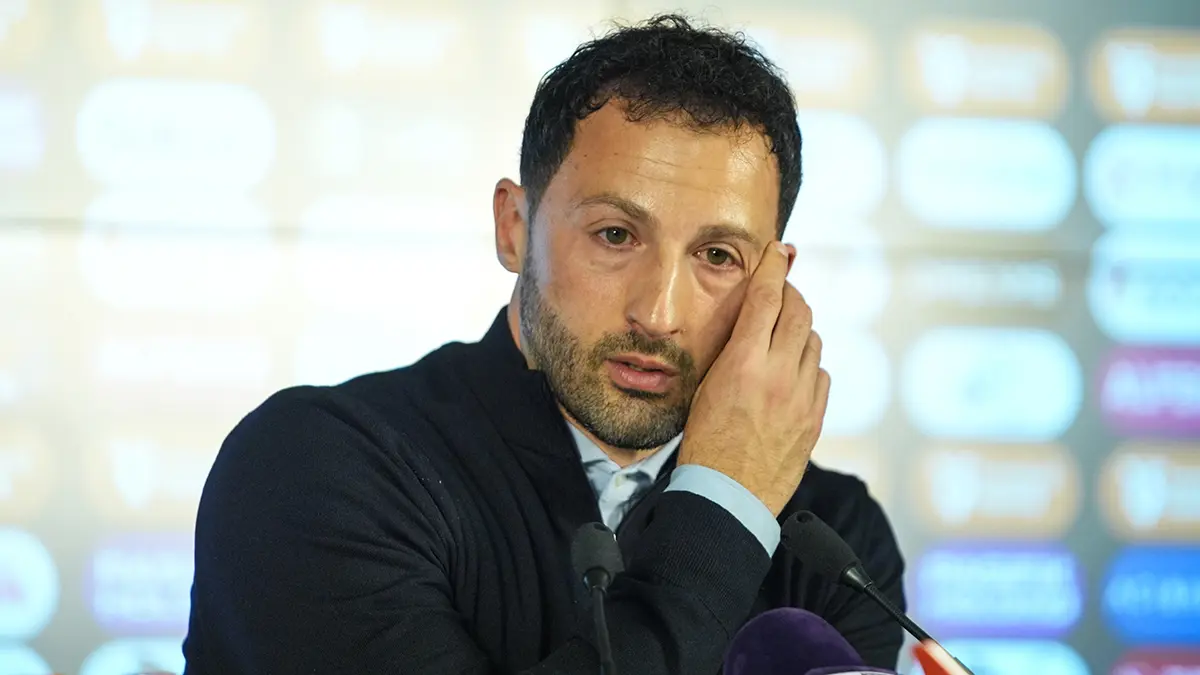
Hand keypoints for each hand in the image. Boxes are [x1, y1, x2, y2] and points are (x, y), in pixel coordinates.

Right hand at [679, 241, 830, 516]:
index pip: (766, 297)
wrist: (727, 494)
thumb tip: (751, 320)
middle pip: (799, 311)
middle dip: (791, 294)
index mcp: (744, 363)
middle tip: (781, 291)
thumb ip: (732, 351)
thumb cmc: (705, 443)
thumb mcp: (706, 387)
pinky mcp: (815, 416)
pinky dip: (808, 365)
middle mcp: (778, 374)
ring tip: (782, 338)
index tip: (779, 251)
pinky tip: (792, 374)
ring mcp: (802, 396)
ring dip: (799, 331)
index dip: (774, 267)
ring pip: (813, 341)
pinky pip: (820, 373)